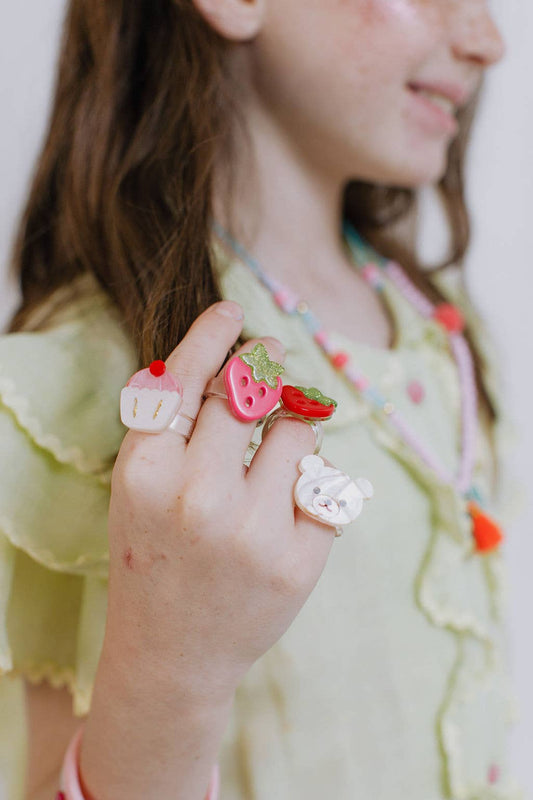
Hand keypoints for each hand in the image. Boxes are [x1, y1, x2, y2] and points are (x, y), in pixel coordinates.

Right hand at [105, 301, 336, 706]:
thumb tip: (238, 354)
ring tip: (271, 456)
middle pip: (249, 392)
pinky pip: (327, 481)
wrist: (172, 651)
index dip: (212, 335)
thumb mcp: (142, 486)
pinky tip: (288, 504)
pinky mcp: (300, 559)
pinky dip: (313, 480)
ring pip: (298, 428)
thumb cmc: (156, 554)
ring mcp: (253, 530)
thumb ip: (176, 423)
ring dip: (292, 425)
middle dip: (265, 364)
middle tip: (273, 353)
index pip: (186, 378)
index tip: (233, 309)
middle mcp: (198, 495)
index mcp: (146, 471)